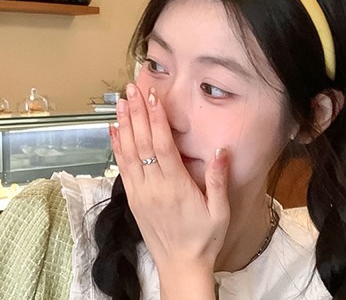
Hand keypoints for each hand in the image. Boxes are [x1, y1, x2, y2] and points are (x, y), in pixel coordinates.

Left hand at [110, 83, 229, 295]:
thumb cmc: (203, 239)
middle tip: (132, 89)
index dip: (156, 119)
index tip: (153, 97)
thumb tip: (222, 150)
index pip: (162, 145)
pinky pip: (122, 168)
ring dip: (124, 125)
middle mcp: (153, 186)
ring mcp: (140, 192)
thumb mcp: (220, 212)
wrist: (180, 266)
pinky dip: (117, 147)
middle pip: (142, 143)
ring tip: (122, 102)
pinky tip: (114, 131)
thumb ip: (219, 180)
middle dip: (137, 113)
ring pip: (129, 152)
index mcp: (175, 186)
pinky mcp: (133, 199)